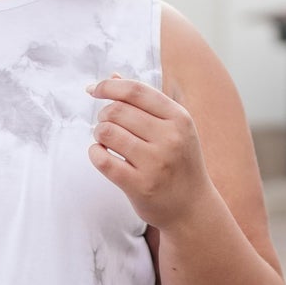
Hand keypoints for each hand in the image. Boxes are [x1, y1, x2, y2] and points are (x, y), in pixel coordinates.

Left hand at [86, 70, 215, 231]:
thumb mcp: (173, 128)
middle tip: (105, 124)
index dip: (109, 86)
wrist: (192, 207)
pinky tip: (100, 155)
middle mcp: (170, 138)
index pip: (136, 91)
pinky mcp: (140, 186)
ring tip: (104, 140)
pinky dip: (94, 154)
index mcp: (179, 118)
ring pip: (108, 133)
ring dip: (98, 133)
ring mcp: (155, 163)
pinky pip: (103, 161)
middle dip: (103, 114)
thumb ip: (144, 102)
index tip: (93, 90)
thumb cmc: (178, 162)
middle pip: (118, 111)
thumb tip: (112, 77)